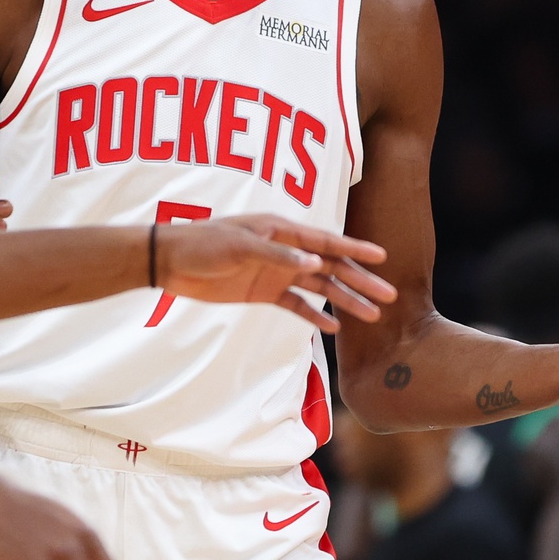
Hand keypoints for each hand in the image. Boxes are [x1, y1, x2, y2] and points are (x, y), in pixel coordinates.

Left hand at [156, 215, 394, 333]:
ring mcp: (275, 272)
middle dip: (360, 281)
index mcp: (281, 230)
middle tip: (389, 296)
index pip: (325, 242)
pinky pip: (296, 305)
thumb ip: (278, 255)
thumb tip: (316, 263)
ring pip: (319, 288)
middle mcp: (284, 250)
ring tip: (370, 317)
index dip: (355, 250)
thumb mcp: (239, 247)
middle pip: (330, 268)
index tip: (382, 257)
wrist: (169, 262)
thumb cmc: (203, 244)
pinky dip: (314, 316)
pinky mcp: (263, 292)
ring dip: (344, 301)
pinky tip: (333, 329)